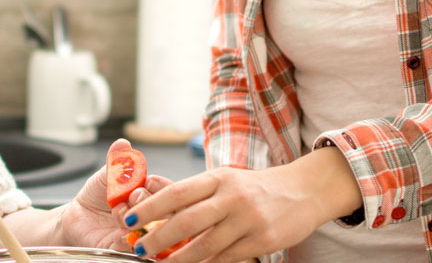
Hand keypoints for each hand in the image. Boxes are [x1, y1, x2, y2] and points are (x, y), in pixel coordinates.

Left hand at [59, 139, 172, 249]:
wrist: (77, 215)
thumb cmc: (97, 194)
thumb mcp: (107, 174)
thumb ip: (117, 160)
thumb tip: (123, 144)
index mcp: (151, 196)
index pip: (169, 192)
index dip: (159, 186)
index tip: (145, 180)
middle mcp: (150, 216)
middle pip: (165, 212)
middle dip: (146, 201)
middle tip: (131, 195)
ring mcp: (140, 234)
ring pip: (150, 231)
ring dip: (135, 217)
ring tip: (119, 211)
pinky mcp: (124, 249)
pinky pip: (133, 247)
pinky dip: (126, 236)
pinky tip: (118, 226)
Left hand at [122, 147, 360, 262]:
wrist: (303, 191)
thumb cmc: (255, 187)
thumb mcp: (226, 180)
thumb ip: (197, 194)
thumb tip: (158, 210)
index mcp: (218, 177)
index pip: (177, 192)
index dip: (150, 206)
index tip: (129, 218)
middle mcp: (232, 196)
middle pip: (188, 221)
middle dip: (158, 238)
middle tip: (139, 249)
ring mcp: (248, 219)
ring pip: (206, 245)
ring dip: (180, 259)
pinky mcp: (263, 240)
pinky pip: (228, 258)